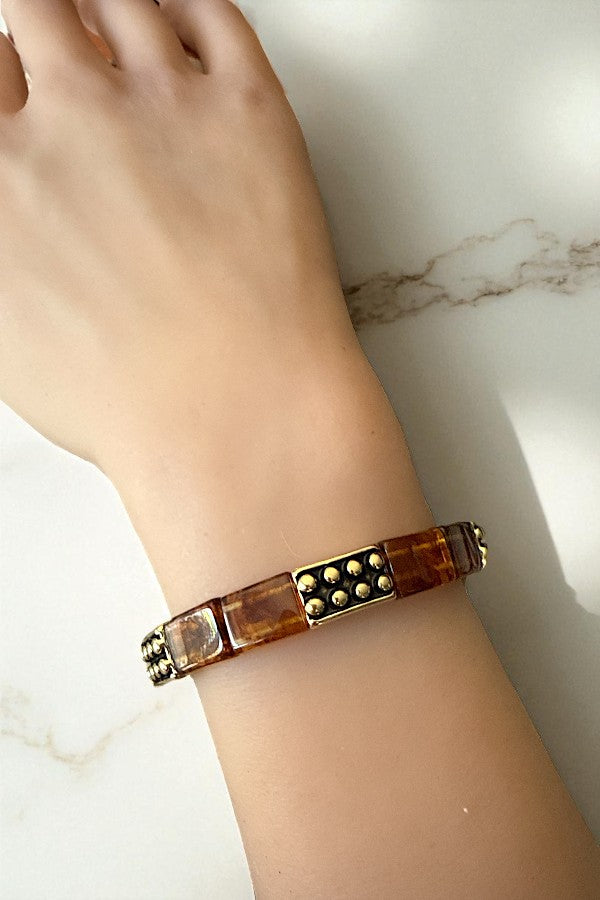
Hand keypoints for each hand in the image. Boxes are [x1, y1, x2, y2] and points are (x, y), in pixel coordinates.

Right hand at [0, 0, 359, 474]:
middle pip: (37, 11)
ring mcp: (163, 105)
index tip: (23, 85)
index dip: (8, 77)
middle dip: (43, 20)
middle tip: (63, 44)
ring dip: (107, 4)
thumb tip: (11, 204)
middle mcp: (71, 119)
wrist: (233, 411)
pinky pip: (212, 12)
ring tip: (113, 23)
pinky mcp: (248, 109)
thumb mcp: (4, 330)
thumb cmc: (125, 397)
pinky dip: (187, 2)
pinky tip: (178, 15)